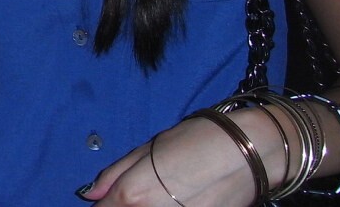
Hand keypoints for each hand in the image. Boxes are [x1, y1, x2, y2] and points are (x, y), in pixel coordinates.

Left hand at [79, 110, 275, 205]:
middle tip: (135, 196)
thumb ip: (116, 174)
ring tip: (163, 194)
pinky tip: (175, 200)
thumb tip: (90, 193)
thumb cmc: (196, 140)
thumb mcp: (149, 148)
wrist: (249, 152)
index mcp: (134, 195)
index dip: (102, 206)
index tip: (106, 202)